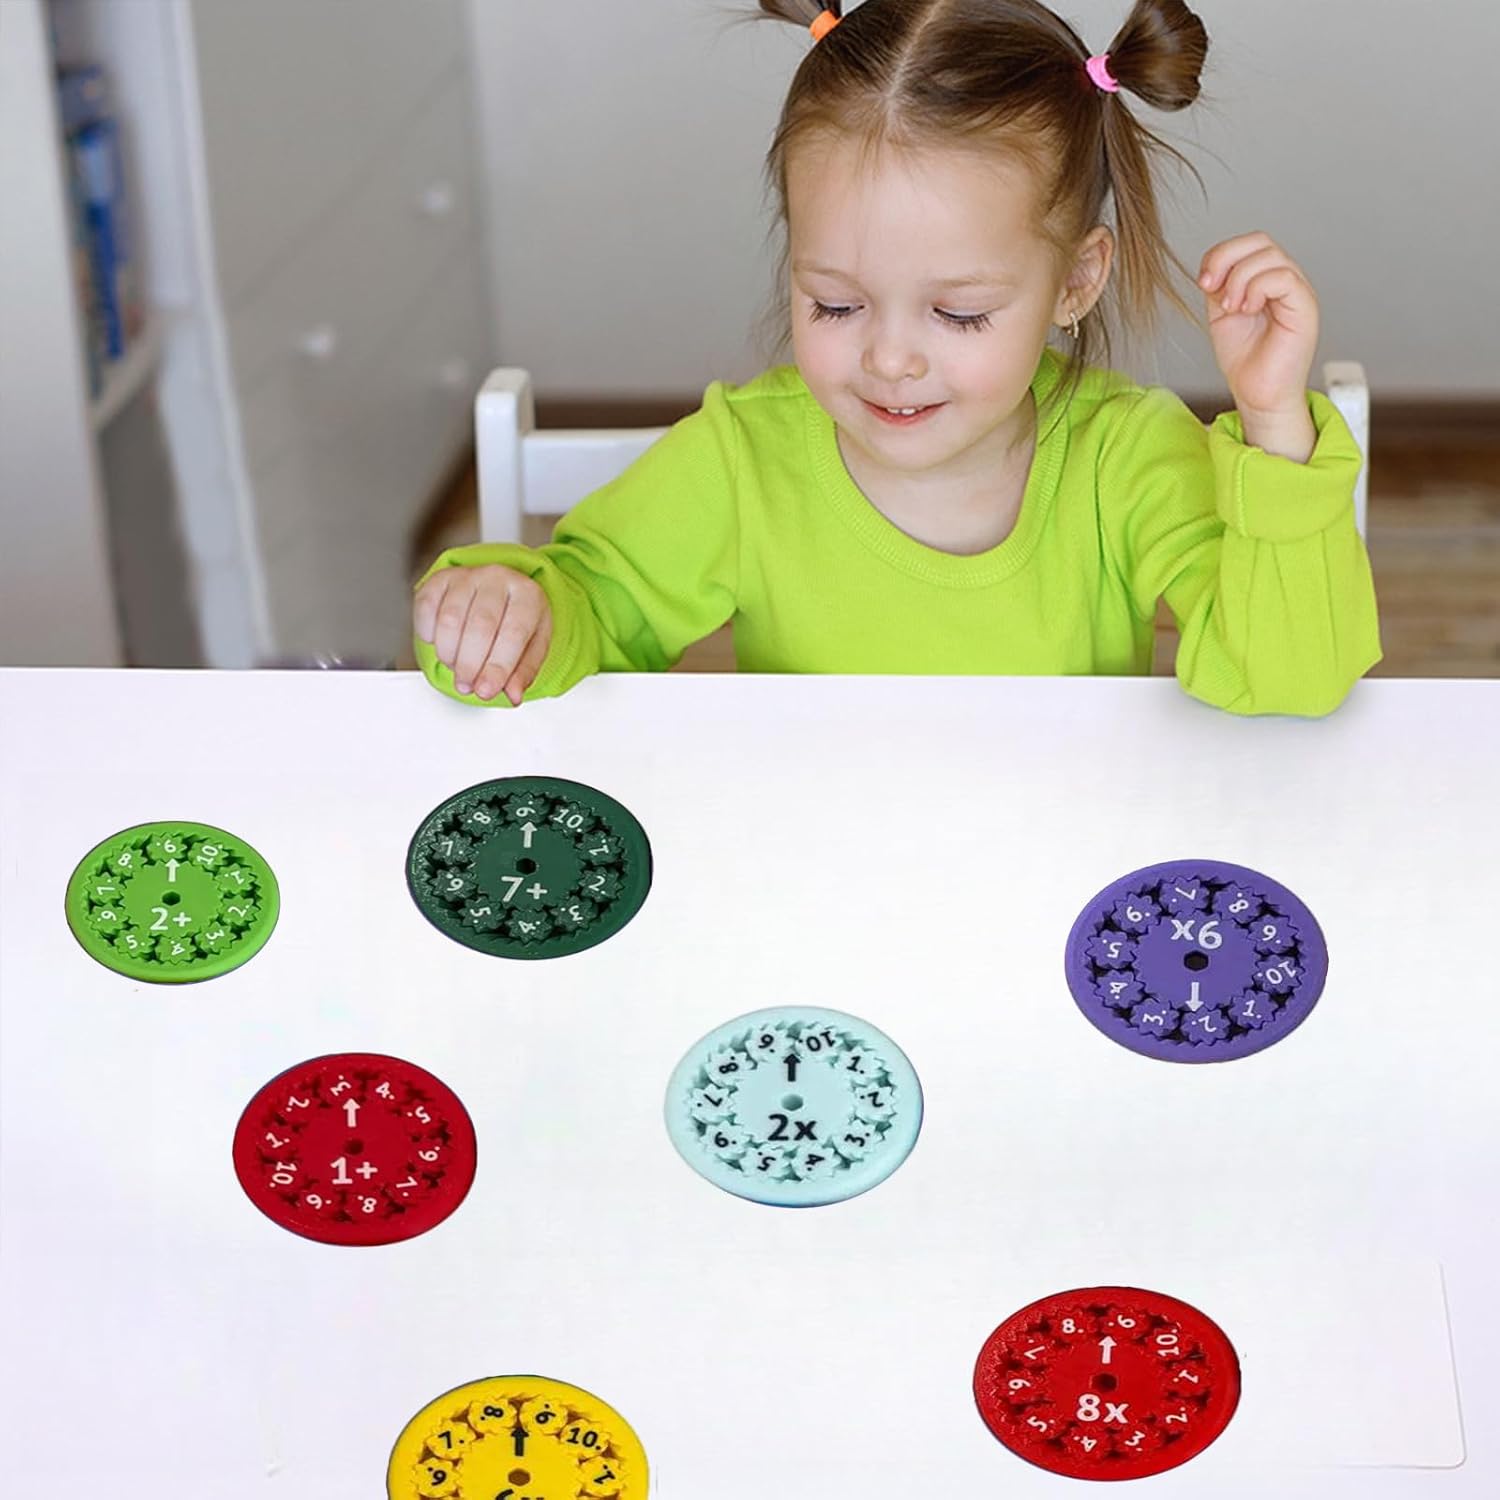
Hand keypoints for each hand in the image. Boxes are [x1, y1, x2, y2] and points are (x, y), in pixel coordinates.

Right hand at [413, 563, 551, 705]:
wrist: (502, 590)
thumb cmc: (517, 619)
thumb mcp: (532, 646)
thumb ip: (523, 672)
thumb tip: (513, 694)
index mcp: (528, 595)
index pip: (513, 634)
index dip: (497, 667)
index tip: (486, 691)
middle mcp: (498, 579)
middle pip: (480, 626)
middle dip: (469, 665)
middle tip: (466, 686)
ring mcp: (467, 576)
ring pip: (450, 618)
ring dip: (448, 652)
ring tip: (456, 666)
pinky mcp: (440, 578)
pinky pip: (426, 606)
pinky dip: (427, 632)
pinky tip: (438, 643)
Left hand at [1199, 232, 1318, 424]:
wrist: (1256, 393)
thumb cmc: (1244, 359)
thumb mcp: (1221, 313)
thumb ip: (1219, 285)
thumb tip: (1213, 266)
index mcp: (1265, 278)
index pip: (1248, 243)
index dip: (1221, 254)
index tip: (1203, 283)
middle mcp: (1284, 280)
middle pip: (1260, 241)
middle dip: (1227, 259)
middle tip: (1211, 289)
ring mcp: (1297, 291)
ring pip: (1270, 256)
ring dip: (1239, 280)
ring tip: (1233, 308)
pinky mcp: (1305, 307)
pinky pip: (1284, 277)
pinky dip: (1257, 288)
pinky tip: (1248, 310)